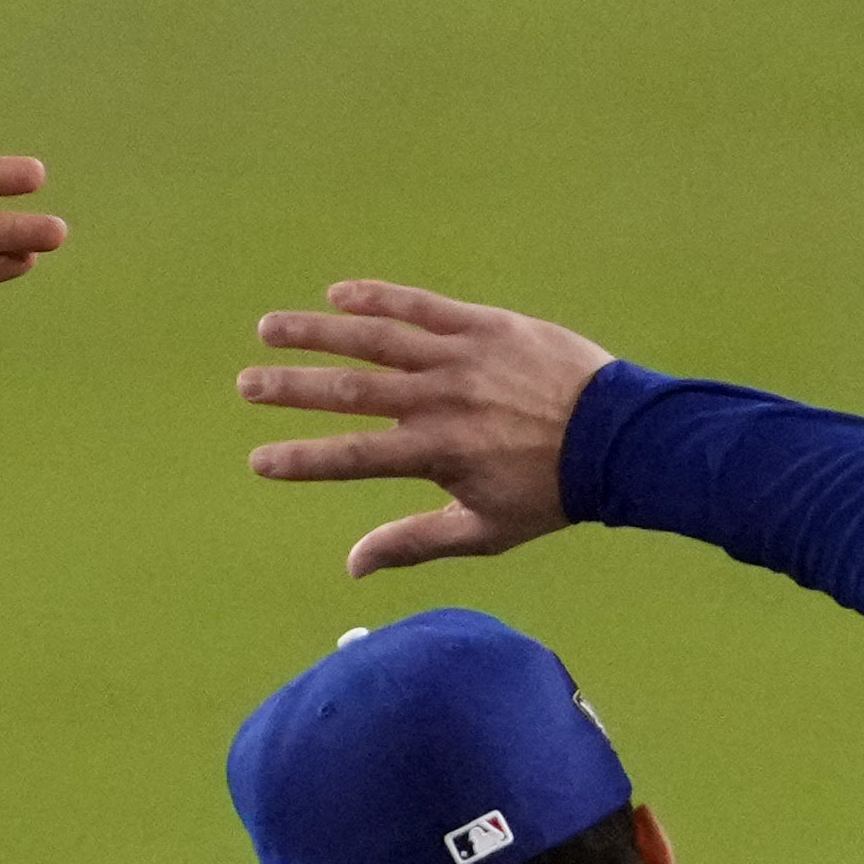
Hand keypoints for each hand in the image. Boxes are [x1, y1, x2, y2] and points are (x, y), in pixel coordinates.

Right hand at [241, 281, 613, 578]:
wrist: (618, 438)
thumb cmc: (550, 492)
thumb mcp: (484, 532)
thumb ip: (414, 542)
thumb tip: (353, 567)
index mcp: (435, 454)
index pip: (352, 458)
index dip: (302, 460)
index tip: (259, 460)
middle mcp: (438, 401)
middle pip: (350, 391)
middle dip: (292, 389)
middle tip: (246, 385)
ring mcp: (459, 358)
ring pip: (375, 338)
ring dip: (318, 332)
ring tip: (270, 328)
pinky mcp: (483, 325)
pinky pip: (421, 307)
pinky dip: (378, 298)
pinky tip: (339, 295)